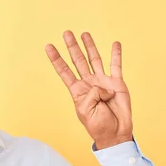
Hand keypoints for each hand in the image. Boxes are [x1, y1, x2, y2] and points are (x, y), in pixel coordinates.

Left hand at [45, 31, 132, 149]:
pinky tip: (115, 43)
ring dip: (90, 46)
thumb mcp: (86, 110)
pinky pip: (116, 65)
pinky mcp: (117, 82)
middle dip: (72, 47)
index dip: (56, 59)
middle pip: (78, 60)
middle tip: (66, 33)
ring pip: (95, 59)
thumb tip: (103, 84)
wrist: (115, 132)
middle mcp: (89, 83)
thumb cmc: (98, 125)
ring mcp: (103, 81)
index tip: (49, 46)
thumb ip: (92, 93)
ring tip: (84, 34)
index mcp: (77, 90)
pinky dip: (116, 54)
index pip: (64, 71)